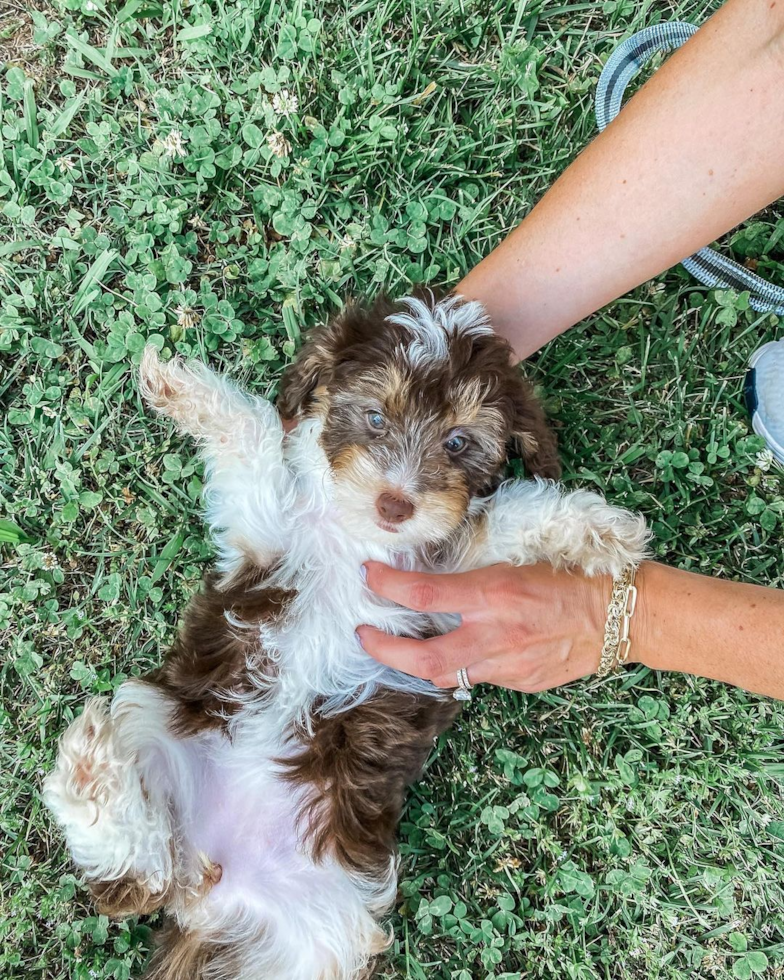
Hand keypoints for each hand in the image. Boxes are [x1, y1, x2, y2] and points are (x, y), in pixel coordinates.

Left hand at [357, 561, 609, 693]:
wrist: (619, 615)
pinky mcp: (519, 682)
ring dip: (415, 663)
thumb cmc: (572, 577)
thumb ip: (476, 576)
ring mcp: (507, 666)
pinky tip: (457, 651)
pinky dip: (459, 666)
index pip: (424, 594)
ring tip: (399, 648)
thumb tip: (435, 580)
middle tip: (363, 634)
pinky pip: (477, 678)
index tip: (369, 575)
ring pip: (444, 676)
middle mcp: (495, 634)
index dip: (387, 585)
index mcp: (494, 594)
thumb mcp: (519, 562)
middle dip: (383, 650)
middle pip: (422, 658)